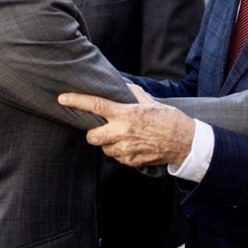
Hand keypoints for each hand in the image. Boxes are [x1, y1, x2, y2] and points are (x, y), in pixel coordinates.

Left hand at [58, 85, 195, 166]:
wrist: (184, 142)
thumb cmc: (170, 119)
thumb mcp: (151, 102)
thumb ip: (134, 94)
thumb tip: (123, 86)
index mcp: (126, 114)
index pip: (95, 106)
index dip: (76, 101)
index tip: (62, 98)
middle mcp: (122, 132)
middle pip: (91, 136)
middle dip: (93, 132)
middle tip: (102, 128)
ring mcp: (125, 149)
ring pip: (104, 148)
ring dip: (108, 143)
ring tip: (123, 137)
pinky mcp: (130, 161)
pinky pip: (116, 157)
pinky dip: (120, 151)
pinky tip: (133, 145)